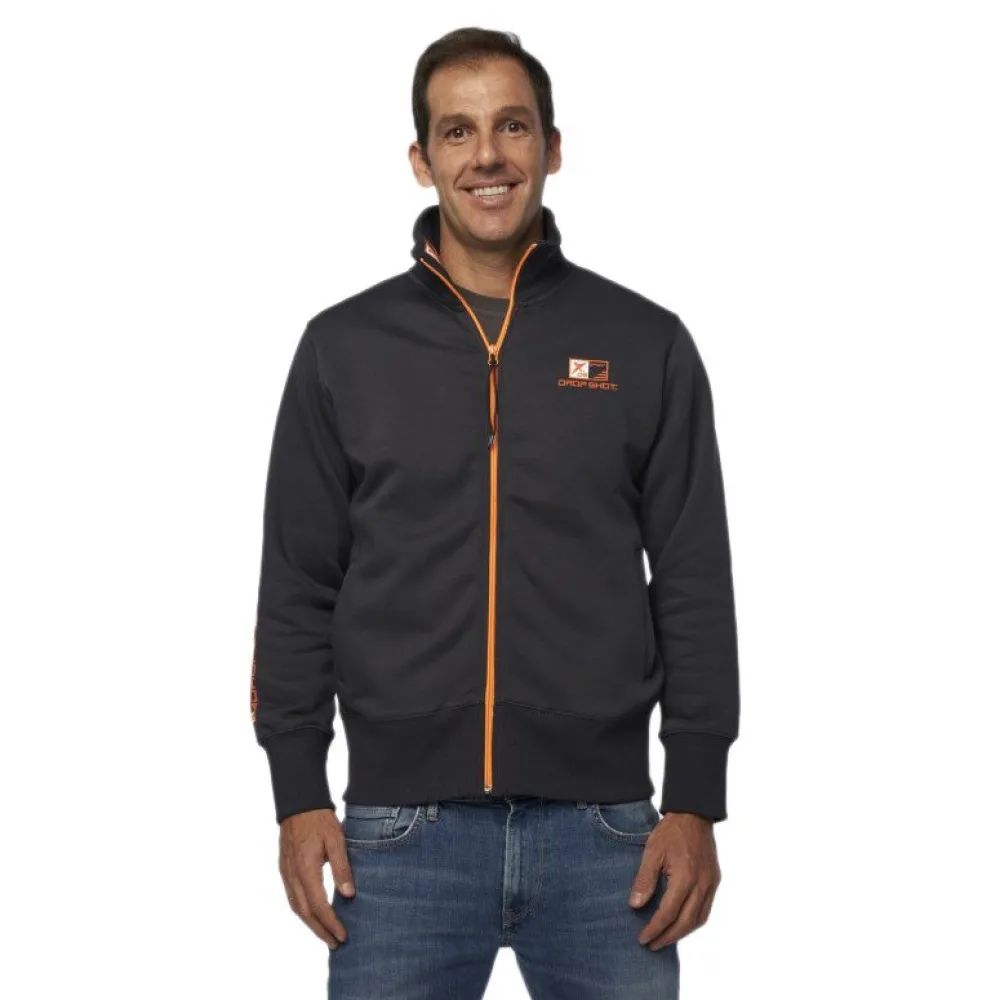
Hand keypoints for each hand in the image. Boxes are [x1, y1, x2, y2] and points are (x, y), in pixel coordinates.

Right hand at [278, 807, 355, 948]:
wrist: (299, 803)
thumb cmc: (320, 820)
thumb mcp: (337, 840)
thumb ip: (342, 867)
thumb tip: (349, 895)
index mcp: (306, 869)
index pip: (318, 905)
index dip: (330, 923)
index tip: (343, 935)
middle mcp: (292, 875)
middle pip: (305, 912)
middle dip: (320, 930)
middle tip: (335, 944)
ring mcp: (286, 873)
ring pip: (296, 907)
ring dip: (310, 924)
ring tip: (325, 935)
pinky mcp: (285, 869)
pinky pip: (291, 897)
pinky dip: (302, 911)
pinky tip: (312, 914)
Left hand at [629, 811, 720, 949]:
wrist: (694, 814)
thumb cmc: (671, 831)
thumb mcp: (652, 851)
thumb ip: (644, 880)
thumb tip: (635, 906)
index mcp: (685, 877)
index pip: (668, 913)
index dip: (655, 929)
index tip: (642, 939)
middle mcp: (702, 884)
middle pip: (685, 922)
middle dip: (668, 937)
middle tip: (652, 945)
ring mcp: (711, 884)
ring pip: (699, 919)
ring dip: (682, 933)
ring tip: (665, 938)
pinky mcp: (714, 881)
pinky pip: (706, 909)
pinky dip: (693, 921)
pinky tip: (681, 923)